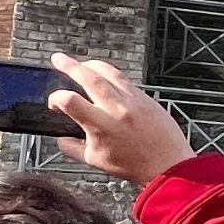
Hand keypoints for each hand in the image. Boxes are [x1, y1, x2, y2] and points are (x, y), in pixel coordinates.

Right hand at [48, 54, 196, 187]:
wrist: (169, 164)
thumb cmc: (134, 165)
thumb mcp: (95, 160)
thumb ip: (72, 148)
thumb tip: (59, 138)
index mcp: (102, 127)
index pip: (71, 102)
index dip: (56, 98)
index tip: (54, 104)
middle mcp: (118, 110)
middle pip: (90, 79)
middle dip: (70, 66)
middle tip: (58, 58)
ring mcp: (135, 101)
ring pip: (110, 73)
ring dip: (92, 65)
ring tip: (80, 63)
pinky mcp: (147, 98)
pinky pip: (126, 80)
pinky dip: (111, 74)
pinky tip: (104, 75)